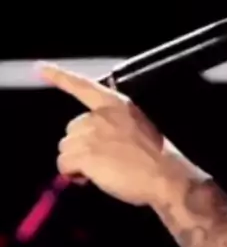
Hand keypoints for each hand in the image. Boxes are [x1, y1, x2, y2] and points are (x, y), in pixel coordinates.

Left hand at [38, 63, 164, 205]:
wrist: (165, 176)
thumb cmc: (157, 159)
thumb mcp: (137, 130)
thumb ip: (113, 129)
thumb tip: (94, 148)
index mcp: (116, 105)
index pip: (83, 86)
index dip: (59, 76)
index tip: (40, 68)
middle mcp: (101, 115)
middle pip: (71, 130)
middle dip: (80, 147)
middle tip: (100, 163)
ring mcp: (91, 134)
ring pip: (65, 149)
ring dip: (76, 162)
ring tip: (98, 173)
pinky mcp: (85, 154)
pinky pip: (64, 164)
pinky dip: (71, 174)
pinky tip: (88, 179)